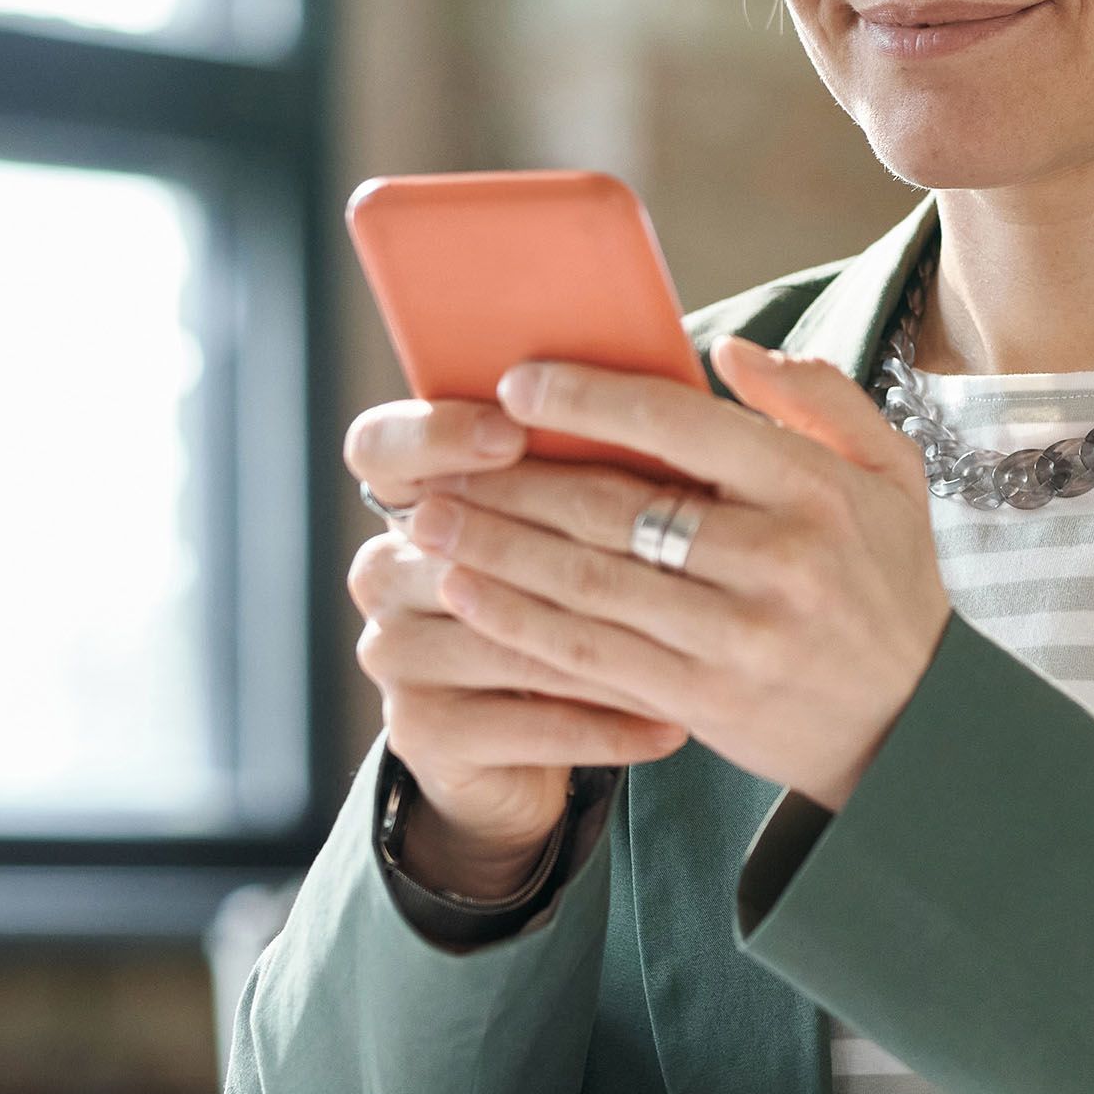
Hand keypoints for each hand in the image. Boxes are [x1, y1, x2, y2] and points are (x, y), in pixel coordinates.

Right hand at [343, 394, 692, 900]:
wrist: (537, 732)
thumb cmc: (585, 590)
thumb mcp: (595, 517)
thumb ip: (617, 446)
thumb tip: (712, 361)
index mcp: (412, 497)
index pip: (381, 447)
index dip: (438, 435)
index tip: (511, 431)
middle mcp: (385, 570)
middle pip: (449, 541)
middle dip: (551, 538)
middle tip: (636, 539)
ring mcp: (394, 653)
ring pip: (499, 635)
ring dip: (599, 641)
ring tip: (688, 644)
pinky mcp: (419, 731)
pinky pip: (519, 725)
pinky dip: (602, 725)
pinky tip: (669, 727)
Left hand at [400, 336, 949, 814]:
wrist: (914, 723)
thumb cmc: (889, 583)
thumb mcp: (891, 474)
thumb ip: (819, 399)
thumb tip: (728, 351)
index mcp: (816, 490)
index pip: (681, 426)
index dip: (588, 399)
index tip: (517, 383)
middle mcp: (778, 561)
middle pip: (615, 507)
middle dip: (512, 481)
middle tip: (438, 459)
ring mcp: (738, 637)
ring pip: (588, 582)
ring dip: (494, 550)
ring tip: (427, 522)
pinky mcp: (705, 701)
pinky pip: (592, 655)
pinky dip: (519, 622)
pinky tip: (467, 594)